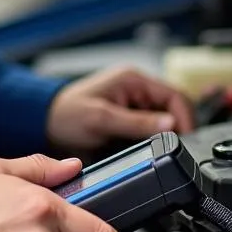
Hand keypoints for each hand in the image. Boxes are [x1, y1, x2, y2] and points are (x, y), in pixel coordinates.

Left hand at [47, 67, 194, 151]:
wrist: (46, 123)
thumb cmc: (66, 114)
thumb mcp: (102, 119)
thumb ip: (137, 122)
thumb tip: (171, 125)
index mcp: (134, 79)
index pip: (176, 96)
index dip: (186, 120)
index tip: (186, 142)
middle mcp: (137, 88)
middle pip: (174, 109)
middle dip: (176, 130)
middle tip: (171, 151)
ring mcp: (134, 103)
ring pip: (164, 121)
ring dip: (163, 136)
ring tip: (156, 151)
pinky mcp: (129, 118)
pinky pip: (151, 129)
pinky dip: (152, 140)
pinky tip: (145, 150)